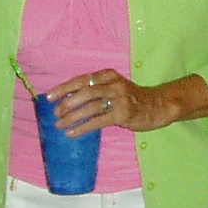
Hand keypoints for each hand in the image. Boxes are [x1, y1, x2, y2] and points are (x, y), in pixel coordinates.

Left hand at [43, 69, 180, 134]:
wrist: (159, 105)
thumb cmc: (132, 98)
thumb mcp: (115, 86)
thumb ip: (96, 89)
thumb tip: (68, 99)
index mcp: (109, 75)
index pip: (81, 80)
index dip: (63, 88)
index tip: (49, 97)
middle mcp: (114, 84)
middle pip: (84, 92)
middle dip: (66, 103)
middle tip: (56, 112)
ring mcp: (119, 99)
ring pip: (89, 107)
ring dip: (72, 117)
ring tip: (59, 124)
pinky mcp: (123, 114)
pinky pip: (98, 121)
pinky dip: (82, 127)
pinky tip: (71, 132)